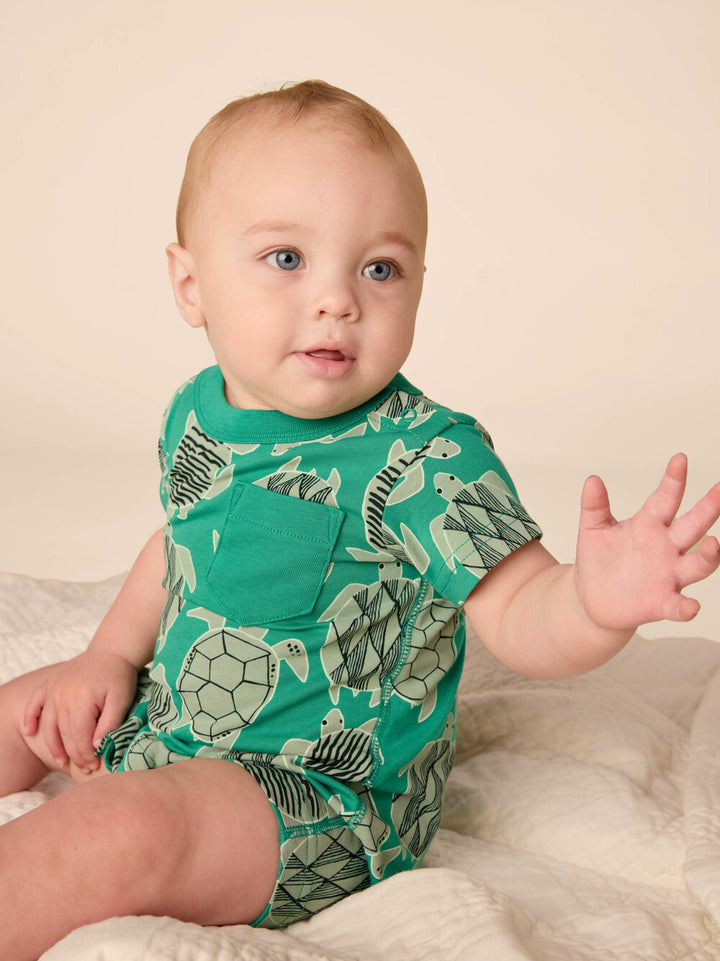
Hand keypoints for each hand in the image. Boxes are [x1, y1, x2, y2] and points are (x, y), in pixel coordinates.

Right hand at [23, 650, 138, 773]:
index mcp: (81, 700)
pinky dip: (29, 717)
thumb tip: (96, 746)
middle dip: (74, 755)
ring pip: (48, 725)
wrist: (111, 651)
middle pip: (64, 734)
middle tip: (85, 768)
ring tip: (61, 761)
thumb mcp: (122, 699)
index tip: (93, 767)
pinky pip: (34, 703)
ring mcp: (53, 690)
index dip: (86, 756)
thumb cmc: (119, 676)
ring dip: (53, 745)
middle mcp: (62, 696)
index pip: (79, 738)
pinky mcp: (49, 684)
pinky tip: (30, 731)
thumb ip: (110, 723)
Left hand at [575, 453, 719, 630]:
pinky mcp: (660, 602)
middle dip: (708, 509)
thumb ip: (594, 506)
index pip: (666, 498)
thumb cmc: (598, 560)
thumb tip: (592, 480)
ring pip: (696, 564)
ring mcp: (667, 575)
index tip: (680, 458)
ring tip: (713, 543)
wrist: (590, 598)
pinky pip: (678, 606)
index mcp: (649, 524)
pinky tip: (691, 606)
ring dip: (708, 556)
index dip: (674, 480)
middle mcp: (666, 548)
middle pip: (693, 526)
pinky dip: (685, 607)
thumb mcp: (593, 529)